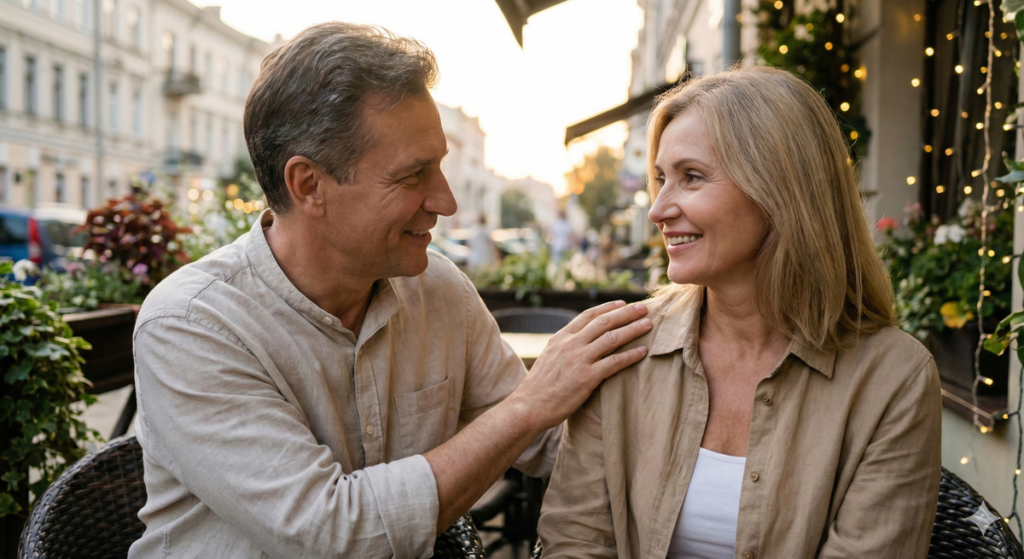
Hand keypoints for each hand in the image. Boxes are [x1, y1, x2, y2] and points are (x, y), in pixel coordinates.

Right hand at [508, 301, 650, 431]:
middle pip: (604, 322)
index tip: (623, 303)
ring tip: (648, 325)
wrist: (529, 406)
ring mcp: (579, 360)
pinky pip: (614, 362)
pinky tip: (643, 351)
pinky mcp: (587, 378)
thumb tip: (578, 342)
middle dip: (626, 313)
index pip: (588, 315)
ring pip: (612, 338)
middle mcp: (571, 344)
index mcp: (561, 338)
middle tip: (643, 308)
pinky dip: (631, 355)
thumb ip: (564, 347)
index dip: (608, 307)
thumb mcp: (549, 358)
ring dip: (633, 329)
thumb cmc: (539, 387)